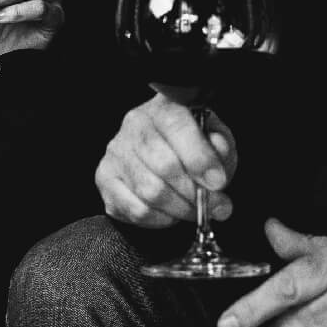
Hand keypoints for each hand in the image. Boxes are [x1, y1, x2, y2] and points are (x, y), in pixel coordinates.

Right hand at [95, 92, 237, 225]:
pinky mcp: (105, 179)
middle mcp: (135, 124)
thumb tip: (215, 174)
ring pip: (150, 191)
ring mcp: (117, 152)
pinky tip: (170, 212)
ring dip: (180, 209)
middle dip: (194, 192)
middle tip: (213, 204)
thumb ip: (220, 149)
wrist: (168, 152)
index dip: (200, 159)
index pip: (177, 126)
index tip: (218, 182)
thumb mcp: (215, 139)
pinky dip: (161, 219)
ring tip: (194, 210)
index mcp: (165, 107)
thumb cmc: (193, 146)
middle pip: (164, 165)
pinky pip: (136, 210)